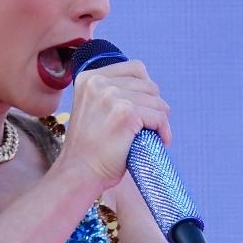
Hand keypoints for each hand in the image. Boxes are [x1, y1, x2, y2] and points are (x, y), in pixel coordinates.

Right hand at [54, 60, 171, 193]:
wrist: (79, 173)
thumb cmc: (90, 148)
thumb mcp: (93, 108)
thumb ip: (111, 93)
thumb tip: (148, 85)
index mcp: (89, 78)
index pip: (135, 68)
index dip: (145, 90)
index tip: (143, 109)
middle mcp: (98, 83)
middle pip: (149, 85)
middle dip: (153, 107)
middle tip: (148, 127)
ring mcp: (112, 97)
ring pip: (157, 101)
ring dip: (159, 120)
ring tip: (151, 136)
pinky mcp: (126, 113)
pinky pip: (159, 117)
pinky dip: (164, 131)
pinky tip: (159, 141)